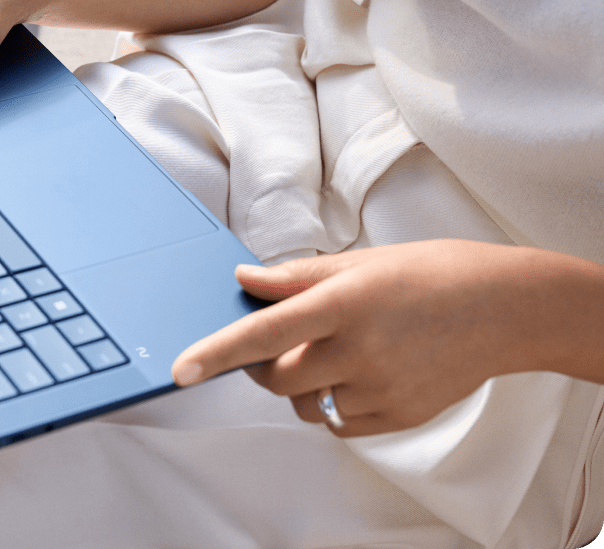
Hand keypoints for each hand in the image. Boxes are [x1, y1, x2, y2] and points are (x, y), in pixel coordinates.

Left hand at [170, 240, 580, 436]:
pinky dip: (332, 403)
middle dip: (264, 364)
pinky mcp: (399, 415)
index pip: (266, 331)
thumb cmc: (430, 274)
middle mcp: (361, 348)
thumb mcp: (360, 262)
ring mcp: (382, 387)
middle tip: (279, 342)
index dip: (219, 351)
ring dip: (300, 384)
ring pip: (306, 402)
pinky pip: (339, 422)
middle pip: (278, 376)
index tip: (181, 370)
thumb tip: (245, 280)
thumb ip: (296, 276)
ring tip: (332, 351)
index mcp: (345, 301)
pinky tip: (358, 372)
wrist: (503, 308)